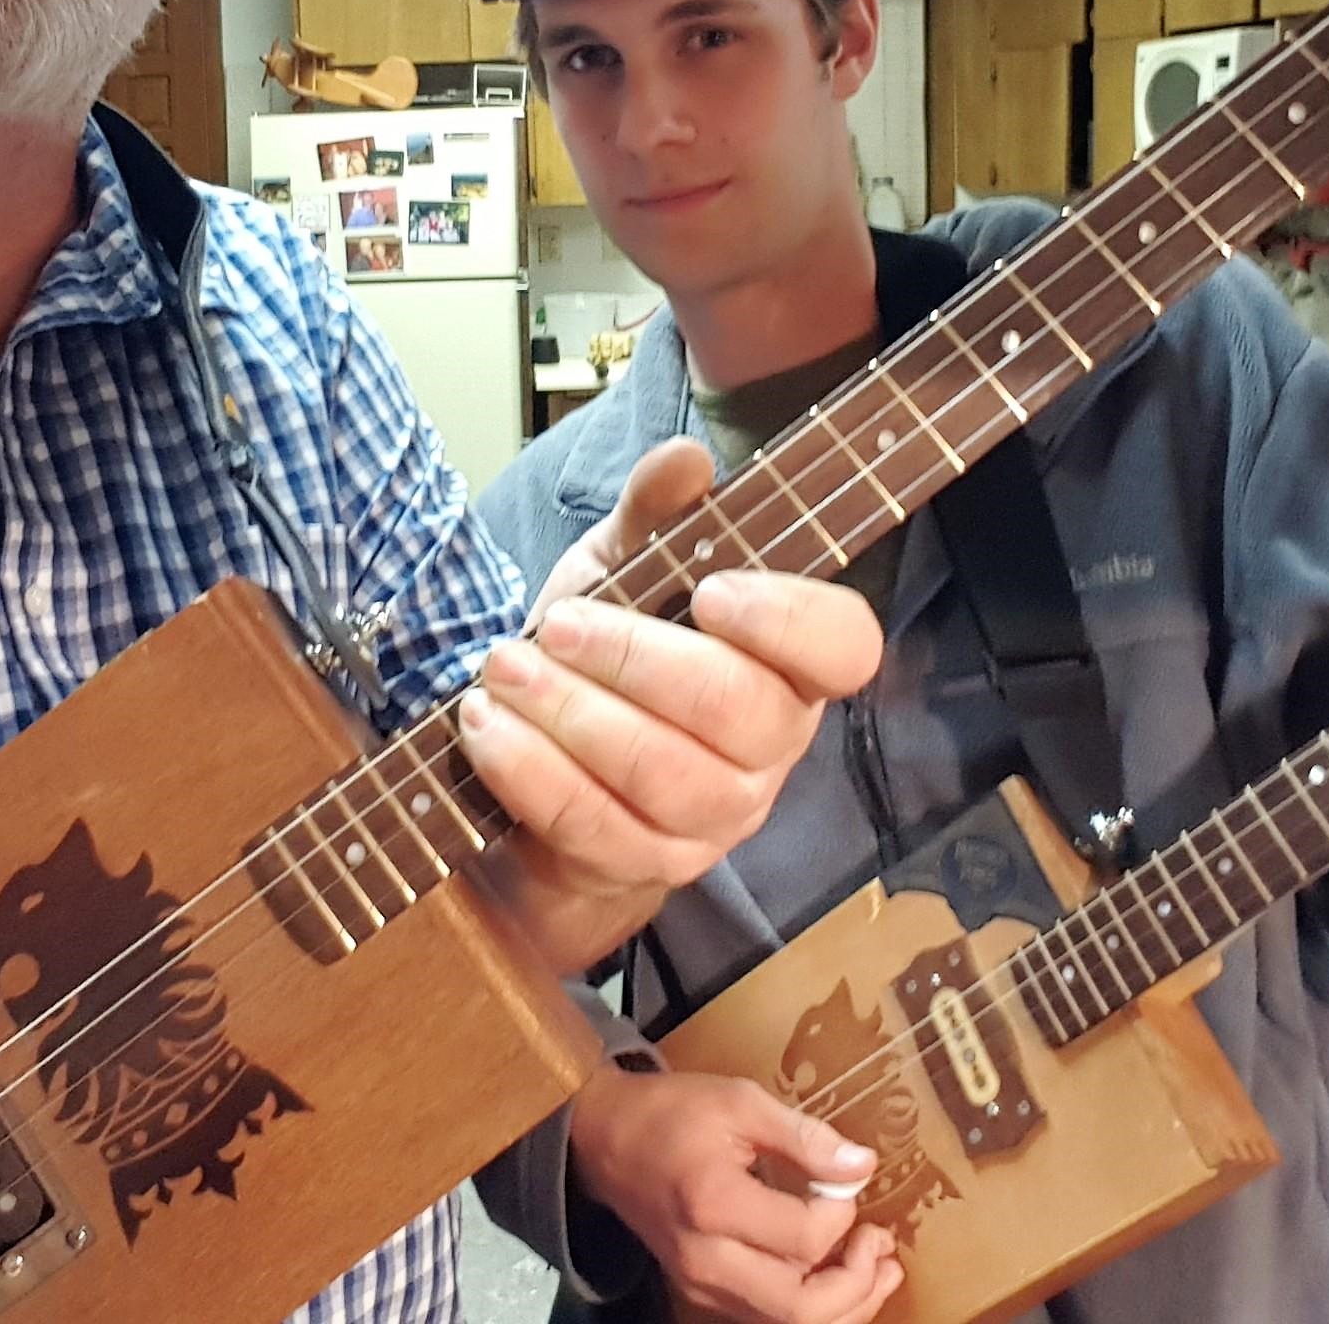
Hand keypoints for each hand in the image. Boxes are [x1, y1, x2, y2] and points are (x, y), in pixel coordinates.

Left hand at [459, 438, 883, 902]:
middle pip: (736, 710)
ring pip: (662, 773)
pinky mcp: (652, 867)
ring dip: (571, 714)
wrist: (554, 757)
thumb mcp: (625, 566)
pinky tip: (484, 723)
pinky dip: (529, 770)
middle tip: (558, 625)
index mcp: (790, 662)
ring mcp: (719, 816)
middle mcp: (773, 746)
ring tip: (502, 668)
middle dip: (635, 660)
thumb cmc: (609, 650)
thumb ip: (654, 513)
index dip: (789, 620)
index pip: (844, 646)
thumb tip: (685, 460)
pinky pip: (595, 825)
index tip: (711, 590)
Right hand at [569, 1066, 900, 1323]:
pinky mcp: (702, 1294)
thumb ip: (803, 1136)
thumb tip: (863, 1165)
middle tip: (883, 1246)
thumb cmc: (671, 1113)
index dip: (843, 1216)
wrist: (606, 1139)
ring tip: (879, 1270)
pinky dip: (813, 1306)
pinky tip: (839, 1277)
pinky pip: (768, 1318)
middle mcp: (705, 1260)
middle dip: (858, 1284)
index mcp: (713, 1204)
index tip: (849, 1183)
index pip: (804, 1239)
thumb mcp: (739, 1101)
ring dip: (845, 1305)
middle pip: (800, 1309)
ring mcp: (701, 1285)